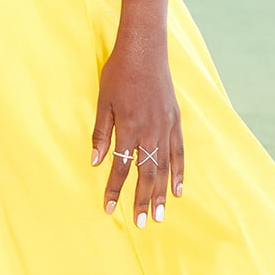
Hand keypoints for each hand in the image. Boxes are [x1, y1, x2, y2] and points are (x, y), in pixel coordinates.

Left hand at [91, 26, 183, 226]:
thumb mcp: (103, 102)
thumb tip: (96, 162)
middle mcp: (149, 131)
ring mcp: (165, 127)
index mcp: (128, 127)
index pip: (120, 167)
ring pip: (164, 168)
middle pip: (146, 174)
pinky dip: (179, 172)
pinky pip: (179, 152)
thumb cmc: (118, 73)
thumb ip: (101, 133)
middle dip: (142, 200)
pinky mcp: (175, 121)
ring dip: (162, 194)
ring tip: (160, 216)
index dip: (114, 189)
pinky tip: (178, 190)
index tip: (109, 208)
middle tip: (142, 223)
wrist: (145, 50)